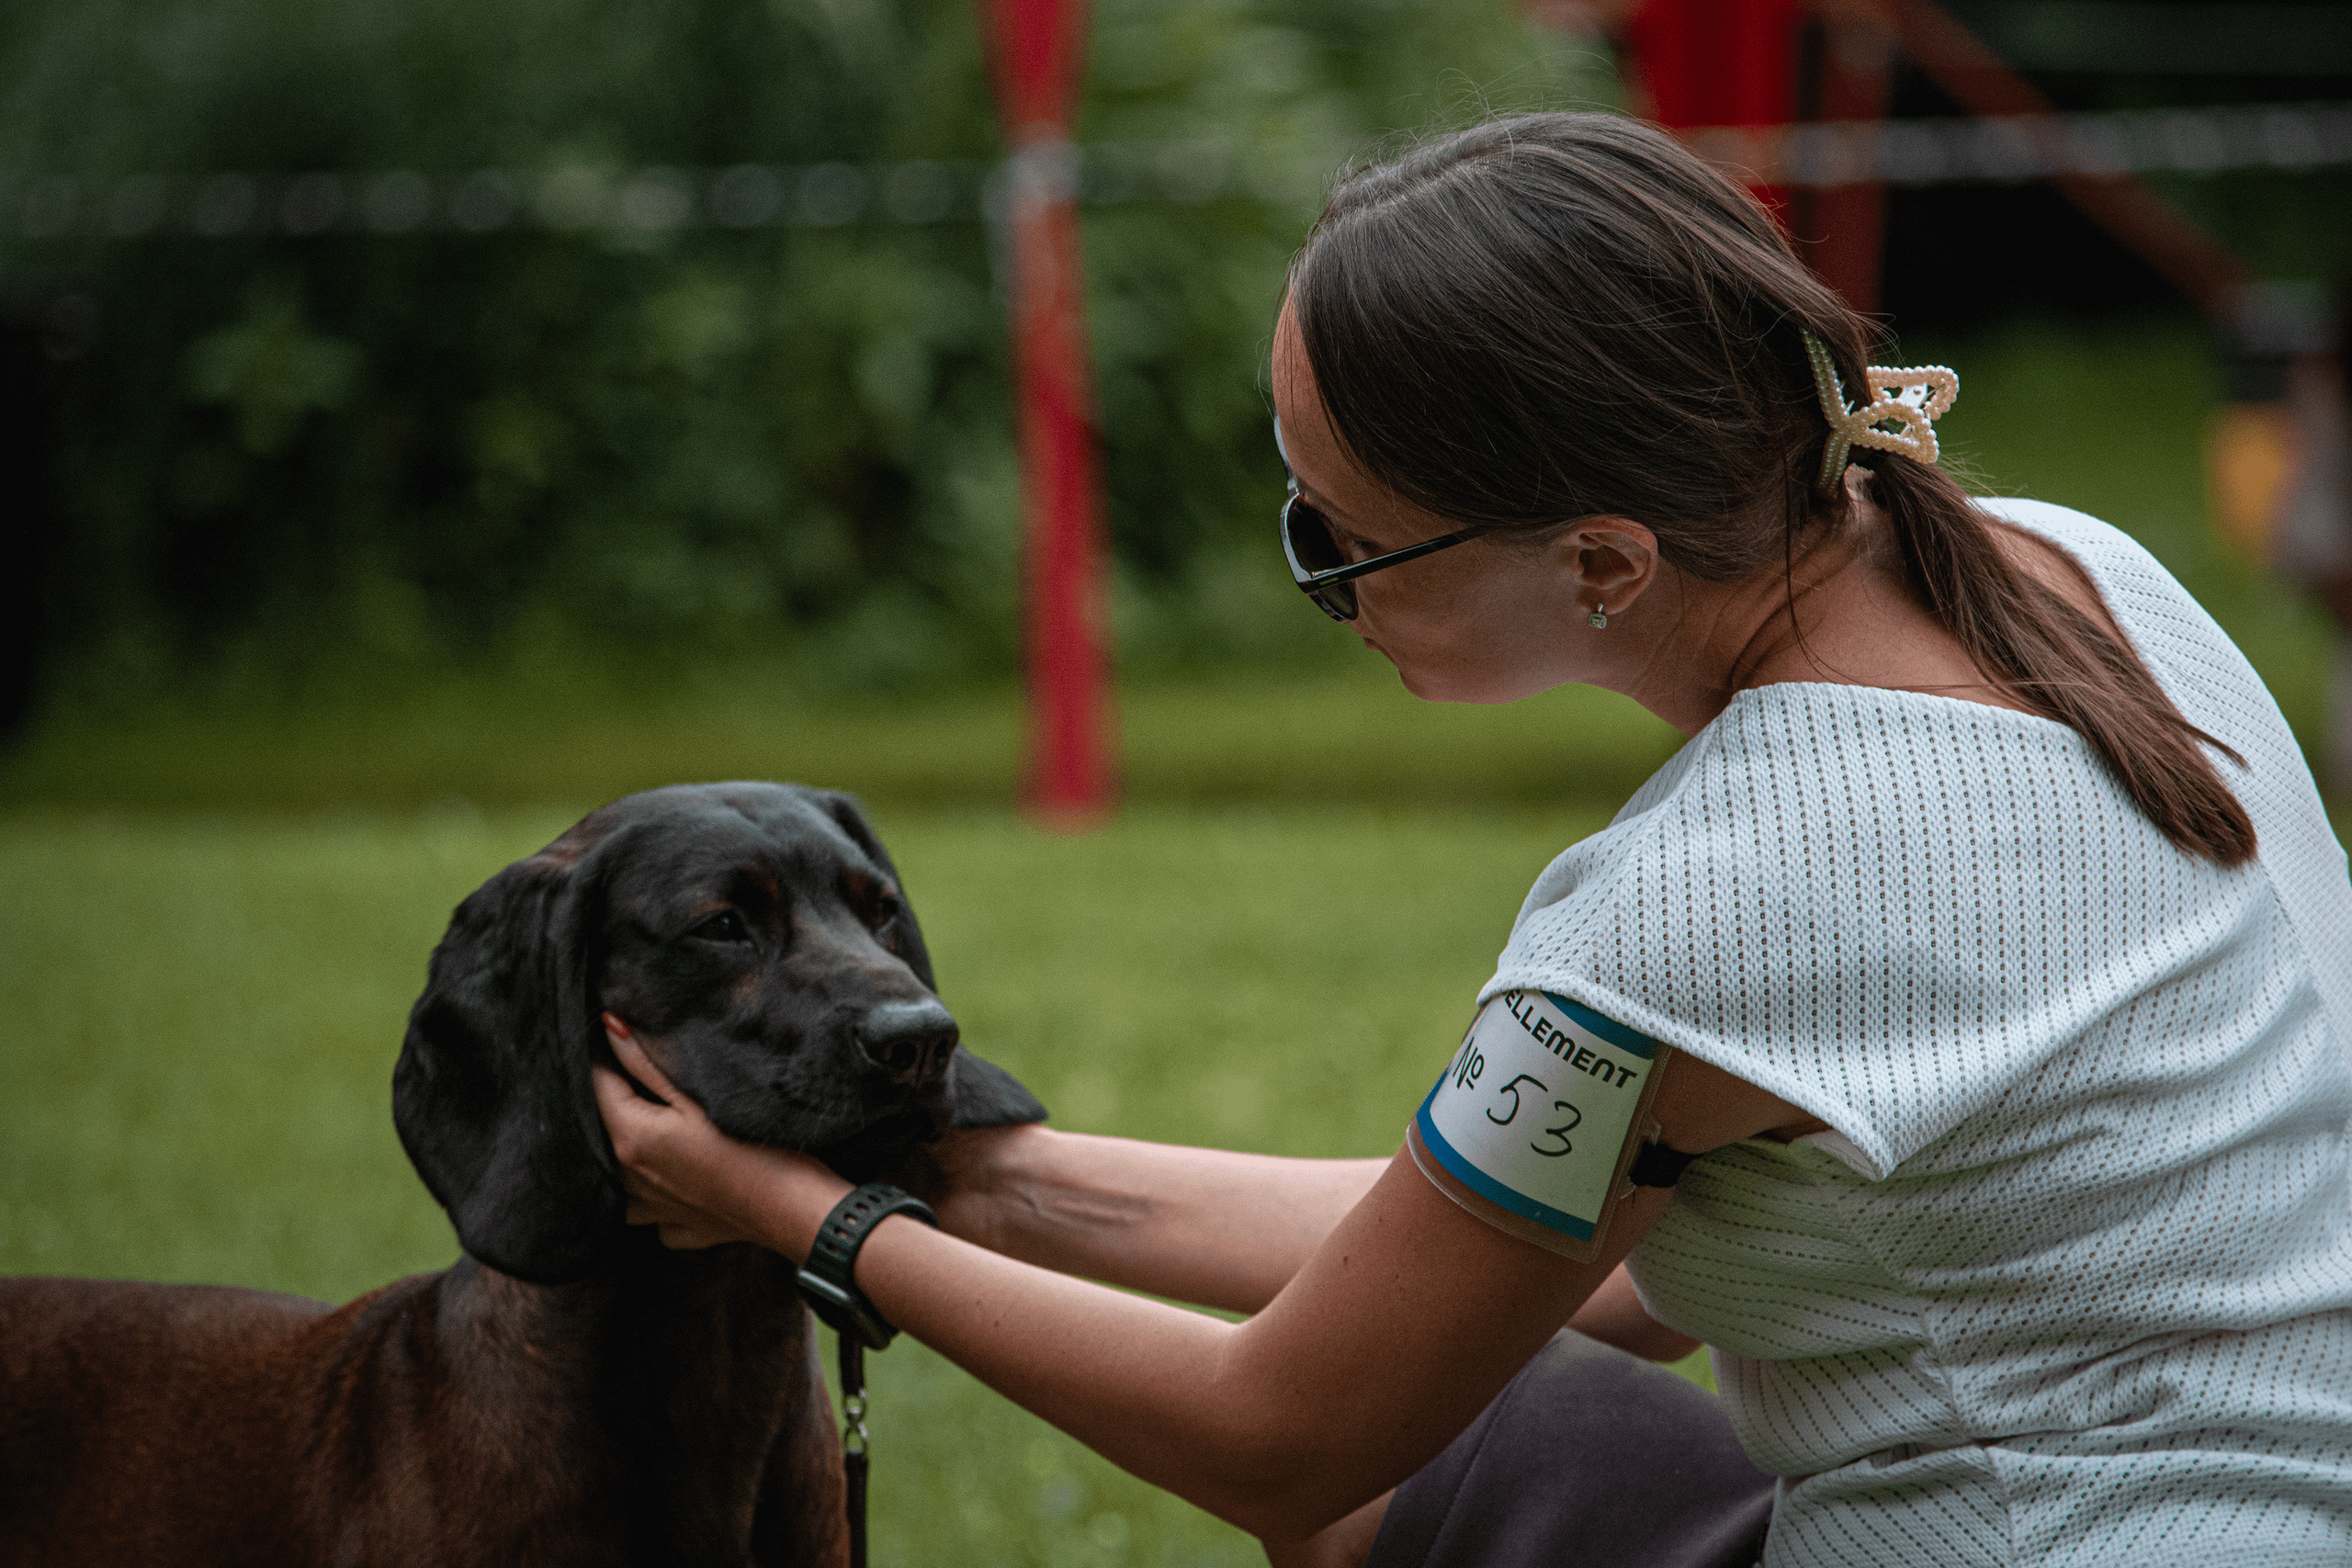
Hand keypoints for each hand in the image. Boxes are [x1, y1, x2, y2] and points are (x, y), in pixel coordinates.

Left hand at [592, 1016, 850, 1258]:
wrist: (797, 1210)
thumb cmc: (757, 1148)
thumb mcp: (700, 1094)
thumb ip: (649, 1063)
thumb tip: (611, 1026)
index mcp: (633, 1137)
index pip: (599, 1084)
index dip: (607, 1056)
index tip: (624, 1037)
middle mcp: (632, 1177)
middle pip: (606, 1128)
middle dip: (621, 1100)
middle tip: (654, 1079)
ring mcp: (655, 1209)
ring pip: (622, 1178)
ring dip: (632, 1155)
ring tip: (661, 1133)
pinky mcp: (681, 1228)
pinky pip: (654, 1211)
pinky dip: (660, 1195)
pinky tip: (681, 1180)